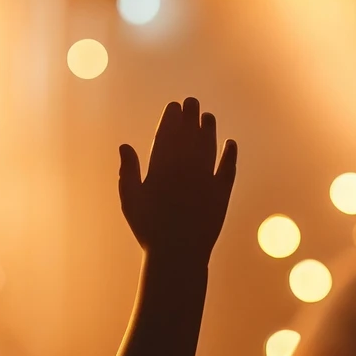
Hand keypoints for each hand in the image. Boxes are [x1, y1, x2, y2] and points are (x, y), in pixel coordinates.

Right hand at [118, 97, 237, 257]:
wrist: (178, 253)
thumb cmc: (149, 228)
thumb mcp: (131, 200)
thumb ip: (128, 171)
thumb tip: (124, 146)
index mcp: (161, 166)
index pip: (168, 134)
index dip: (171, 117)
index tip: (174, 106)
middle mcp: (185, 166)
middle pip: (190, 134)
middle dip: (191, 115)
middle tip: (192, 102)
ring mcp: (205, 178)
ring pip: (209, 146)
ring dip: (209, 129)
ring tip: (208, 117)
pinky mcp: (222, 192)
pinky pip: (228, 167)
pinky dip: (230, 154)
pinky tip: (230, 143)